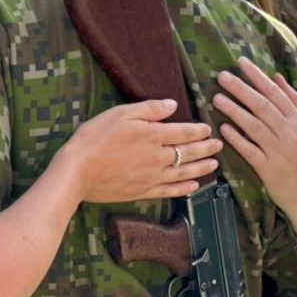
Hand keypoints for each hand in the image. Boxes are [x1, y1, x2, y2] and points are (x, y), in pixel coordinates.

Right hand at [56, 98, 220, 202]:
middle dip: (206, 148)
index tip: (209, 128)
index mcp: (153, 135)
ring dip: (202, 167)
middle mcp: (158, 157)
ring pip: (185, 172)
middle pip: (189, 152)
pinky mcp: (144, 191)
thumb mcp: (120, 114)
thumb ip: (149, 109)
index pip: (184, 132)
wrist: (77, 171)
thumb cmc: (95, 138)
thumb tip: (173, 105)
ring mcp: (152, 177)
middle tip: (218, 145)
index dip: (198, 130)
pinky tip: (194, 186)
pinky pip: (171, 191)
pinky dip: (185, 188)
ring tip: (214, 164)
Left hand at [212, 57, 296, 213]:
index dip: (257, 76)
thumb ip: (292, 101)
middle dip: (241, 88)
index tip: (241, 62)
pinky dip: (237, 138)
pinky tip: (223, 128)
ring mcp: (279, 151)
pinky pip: (250, 150)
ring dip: (234, 110)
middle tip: (222, 76)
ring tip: (217, 98)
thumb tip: (277, 76)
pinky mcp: (269, 168)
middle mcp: (290, 133)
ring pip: (254, 126)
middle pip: (262, 106)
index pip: (275, 93)